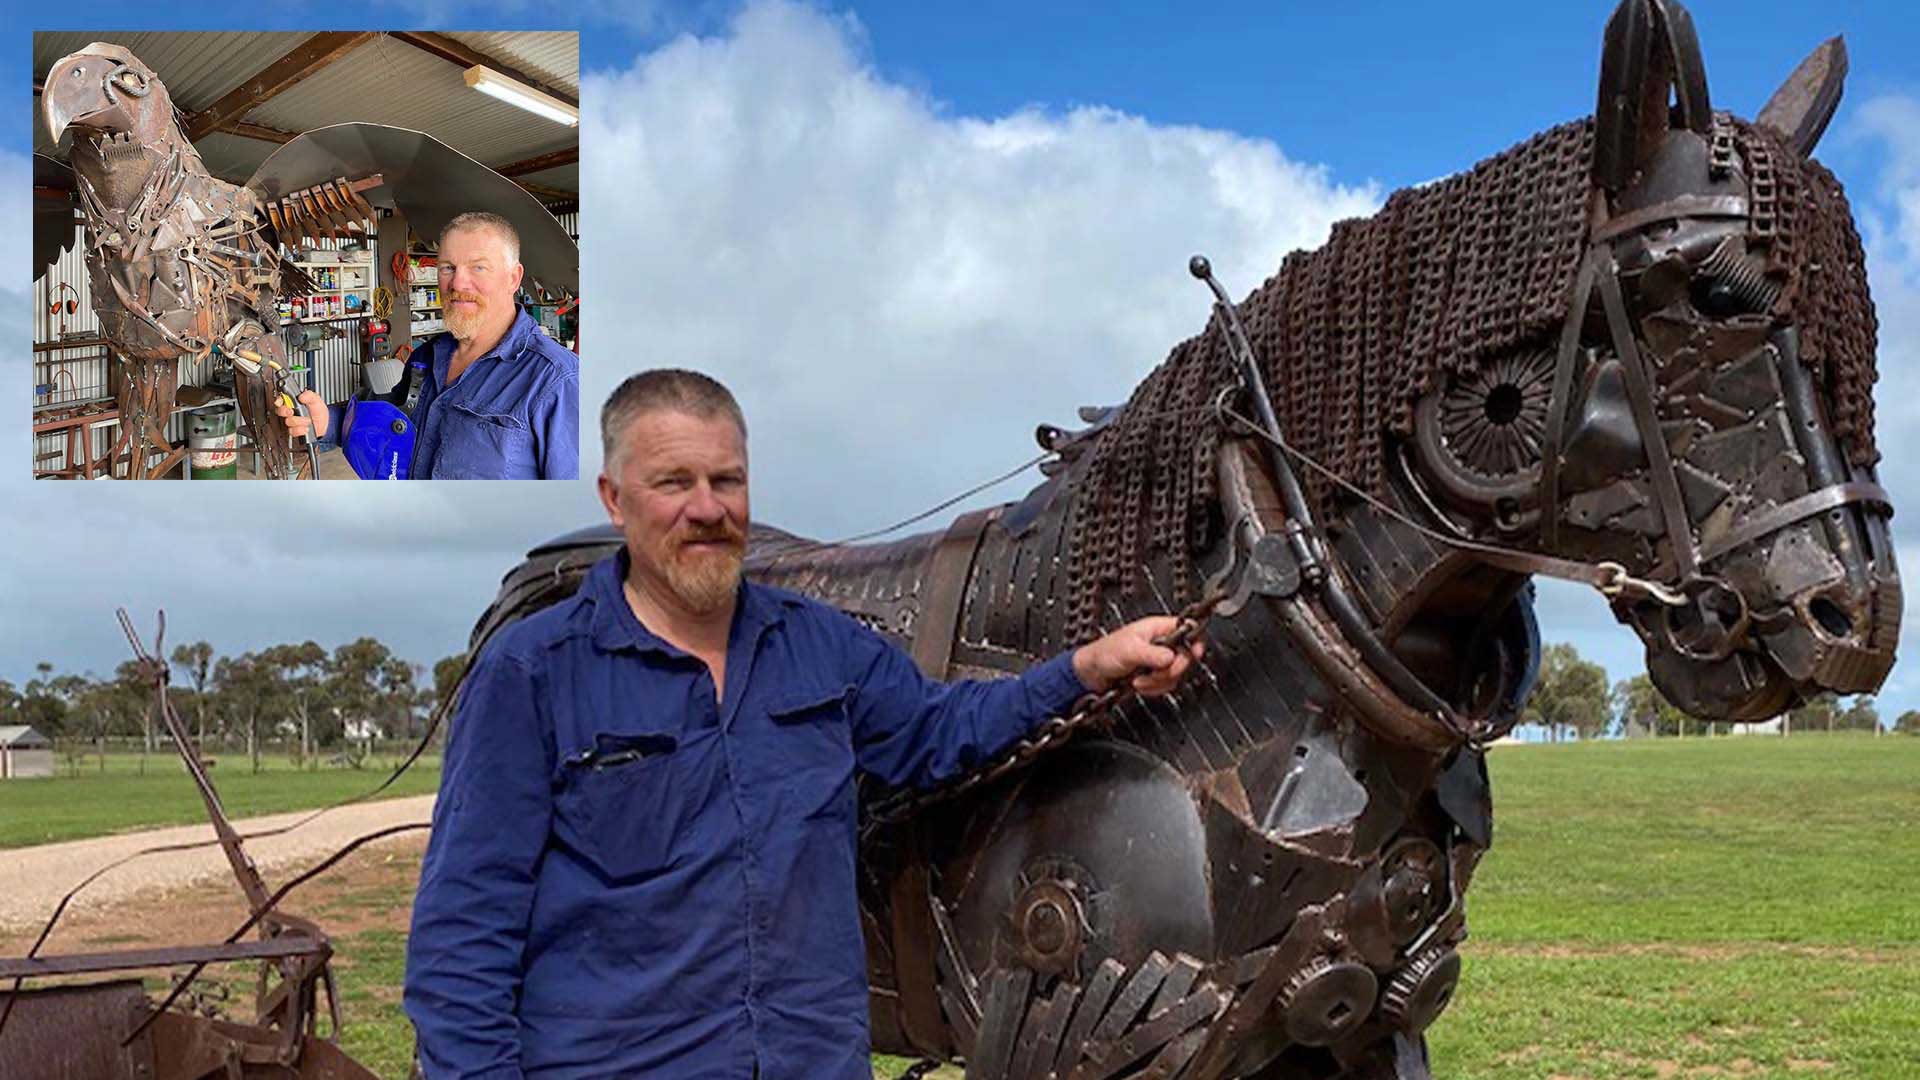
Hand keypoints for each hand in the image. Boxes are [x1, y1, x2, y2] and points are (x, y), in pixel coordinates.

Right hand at [271, 389, 328, 439]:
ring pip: (288, 421)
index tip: (281, 401)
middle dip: (284, 411)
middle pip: (280, 411)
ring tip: (308, 420)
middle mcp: (290, 412)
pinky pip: (294, 431)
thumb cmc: (318, 410)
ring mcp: (292, 422)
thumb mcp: (316, 400)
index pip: (280, 400)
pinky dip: (301, 429)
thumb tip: (301, 396)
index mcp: (293, 402)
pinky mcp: (295, 431)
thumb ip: (309, 395)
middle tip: (291, 411)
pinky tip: (307, 428)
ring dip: (299, 421)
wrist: (325, 423)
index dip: (278, 400)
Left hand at [1071, 616, 1204, 696]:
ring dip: (1158, 682)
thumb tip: (1171, 657)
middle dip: (1169, 670)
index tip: (1193, 654)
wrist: (1092, 674)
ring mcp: (1159, 660)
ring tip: (1139, 679)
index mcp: (1158, 628)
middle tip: (1154, 673)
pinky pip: (1166, 685)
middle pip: (1185, 656)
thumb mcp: (1130, 650)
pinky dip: (1154, 689)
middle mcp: (1161, 643)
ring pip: (1176, 674)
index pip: (1188, 630)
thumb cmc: (1105, 653)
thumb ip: (1152, 654)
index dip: (1194, 642)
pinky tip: (1140, 685)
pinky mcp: (1154, 675)